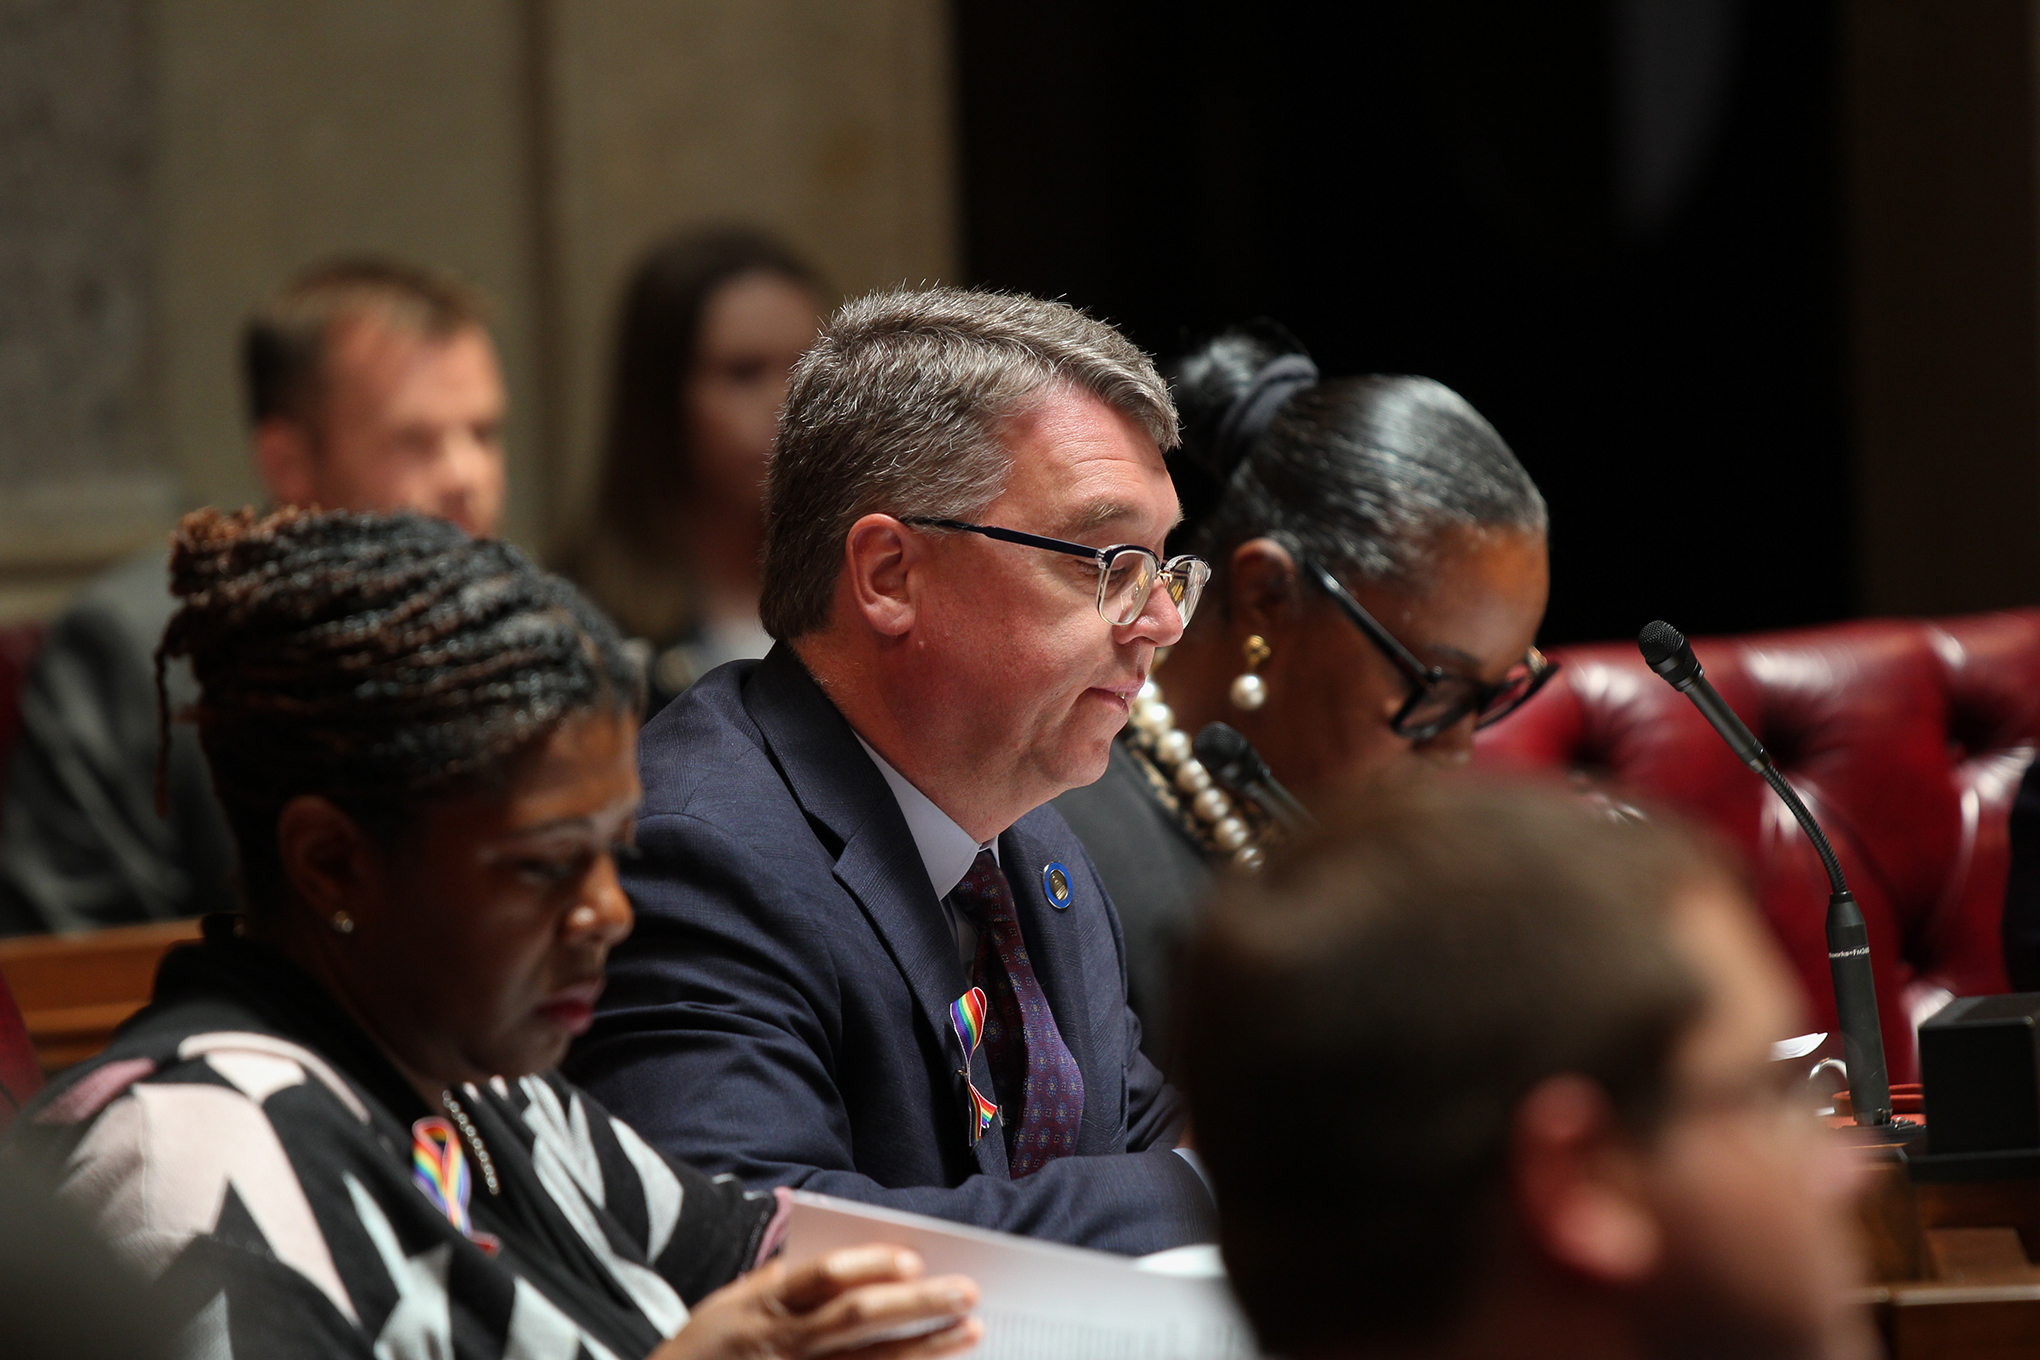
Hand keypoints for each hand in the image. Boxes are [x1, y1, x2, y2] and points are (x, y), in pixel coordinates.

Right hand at [653, 1243, 980, 1359]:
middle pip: (857, 1321)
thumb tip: (849, 1251)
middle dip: (916, 1306)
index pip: (820, 1278)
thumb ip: (785, 1277)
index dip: (867, 1265)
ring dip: (926, 1349)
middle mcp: (785, 1345)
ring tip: (971, 1330)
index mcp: (765, 1306)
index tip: (913, 1257)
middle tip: (967, 1290)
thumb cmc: (714, 1344)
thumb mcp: (734, 1300)